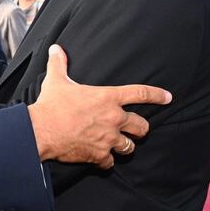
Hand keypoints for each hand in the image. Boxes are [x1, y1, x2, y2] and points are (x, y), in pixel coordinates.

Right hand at [28, 45, 170, 169]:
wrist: (41, 130)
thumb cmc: (51, 105)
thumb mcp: (56, 81)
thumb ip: (59, 64)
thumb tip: (55, 48)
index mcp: (108, 98)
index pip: (140, 93)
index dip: (157, 95)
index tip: (168, 97)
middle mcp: (113, 118)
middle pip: (141, 126)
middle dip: (140, 128)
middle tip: (135, 129)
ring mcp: (108, 139)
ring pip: (129, 147)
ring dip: (125, 145)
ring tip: (118, 145)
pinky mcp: (99, 155)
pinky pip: (110, 162)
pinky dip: (106, 161)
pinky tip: (100, 158)